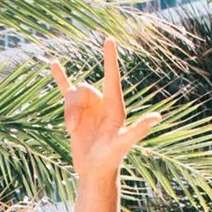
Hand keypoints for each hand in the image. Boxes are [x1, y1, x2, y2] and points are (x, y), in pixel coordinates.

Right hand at [51, 37, 156, 183]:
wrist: (94, 170)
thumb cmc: (110, 158)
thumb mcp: (123, 143)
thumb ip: (138, 129)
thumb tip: (157, 117)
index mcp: (114, 105)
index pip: (112, 77)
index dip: (110, 59)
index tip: (109, 40)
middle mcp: (101, 102)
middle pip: (83, 90)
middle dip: (74, 108)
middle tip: (72, 129)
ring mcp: (88, 107)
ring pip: (72, 95)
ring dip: (68, 112)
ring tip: (71, 130)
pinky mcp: (75, 113)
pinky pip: (66, 90)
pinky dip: (61, 78)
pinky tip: (53, 64)